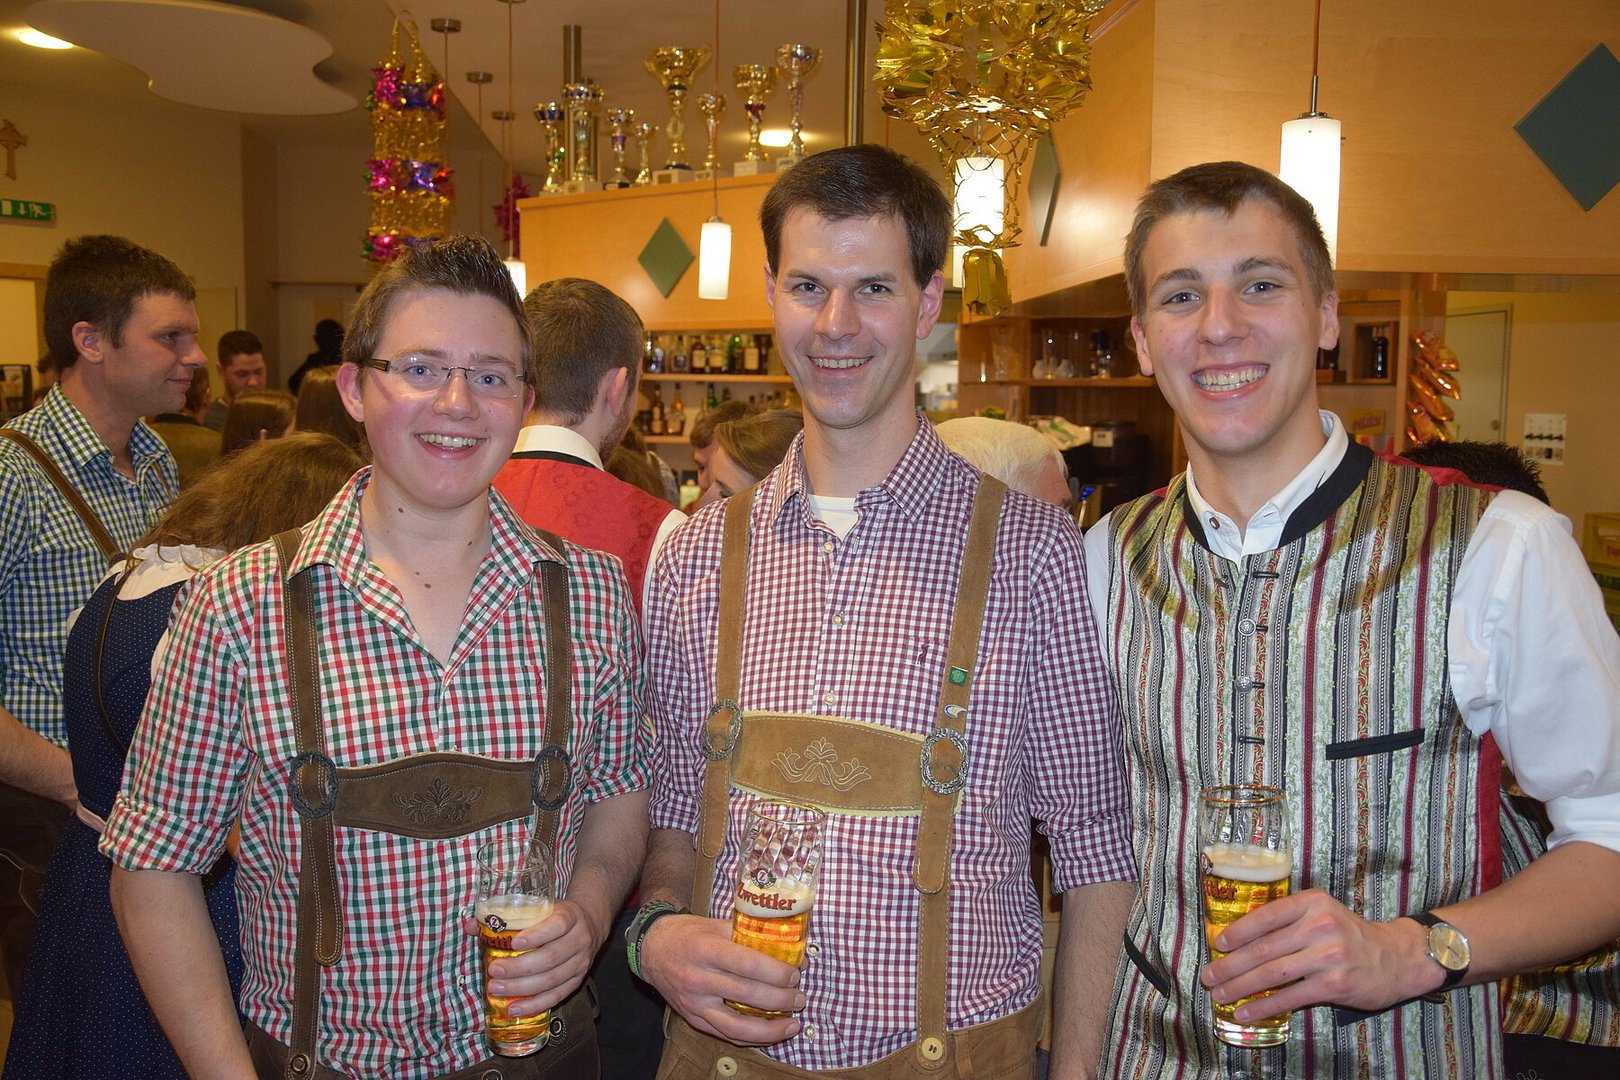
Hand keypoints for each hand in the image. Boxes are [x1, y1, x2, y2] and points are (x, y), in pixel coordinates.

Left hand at [486, 899, 599, 1015]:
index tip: (513, 944)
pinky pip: (557, 996)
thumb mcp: (539, 908)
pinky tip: (515, 1008)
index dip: (536, 936)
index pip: (557, 925)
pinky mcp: (577, 981)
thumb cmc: (556, 916)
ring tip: (497, 989)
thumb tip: (471, 926)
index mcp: (571, 916)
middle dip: (519, 967)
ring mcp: (581, 963)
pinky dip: (535, 1005)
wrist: (590, 923)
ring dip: (522, 988)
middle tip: (494, 970)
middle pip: (550, 957)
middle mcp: (579, 940)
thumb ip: (506, 916)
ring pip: (552, 980)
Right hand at [640, 912, 804, 1044]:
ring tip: (793, 1025)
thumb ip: (749, 935)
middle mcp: (699, 979)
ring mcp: (695, 1003)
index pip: (748, 965)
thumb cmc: (688, 933)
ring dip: (770, 1030)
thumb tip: (788, 947)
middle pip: (747, 995)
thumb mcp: (716, 924)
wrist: (651, 950)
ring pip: (736, 1026)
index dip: (776, 972)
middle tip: (800, 997)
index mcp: (707, 950)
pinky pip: (725, 1035)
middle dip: (780, 1000)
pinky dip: (751, 1038)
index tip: (795, 974)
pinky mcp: (693, 1019)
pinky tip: (770, 1034)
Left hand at [1199, 888, 1442, 1020]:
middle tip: (1208, 976)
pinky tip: (1247, 1012)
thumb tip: (1241, 940)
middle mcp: (1319, 926)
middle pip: (1263, 948)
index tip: (1217, 945)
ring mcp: (1328, 956)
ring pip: (1272, 973)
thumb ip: (1289, 922)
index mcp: (1312, 903)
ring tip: (1220, 995)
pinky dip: (1264, 1006)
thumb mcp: (1322, 915)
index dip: (1237, 932)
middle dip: (1230, 965)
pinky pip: (1290, 997)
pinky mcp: (1334, 984)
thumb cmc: (1350, 936)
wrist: (1397, 958)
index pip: (1265, 916)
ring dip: (1240, 987)